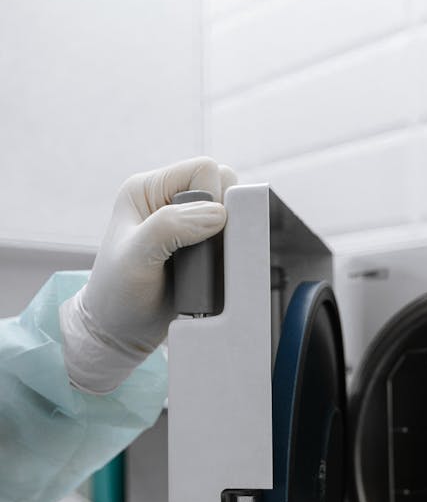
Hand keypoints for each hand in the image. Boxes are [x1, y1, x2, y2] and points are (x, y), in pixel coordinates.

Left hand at [60, 157, 235, 392]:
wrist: (121, 332)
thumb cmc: (118, 294)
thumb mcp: (136, 257)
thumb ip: (171, 228)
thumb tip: (218, 214)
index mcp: (147, 189)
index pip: (202, 169)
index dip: (211, 197)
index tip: (199, 235)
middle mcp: (169, 200)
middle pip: (223, 185)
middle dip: (224, 216)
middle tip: (203, 251)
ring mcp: (187, 223)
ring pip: (233, 211)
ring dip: (229, 237)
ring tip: (204, 265)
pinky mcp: (201, 246)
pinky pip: (232, 236)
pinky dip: (230, 252)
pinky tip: (211, 272)